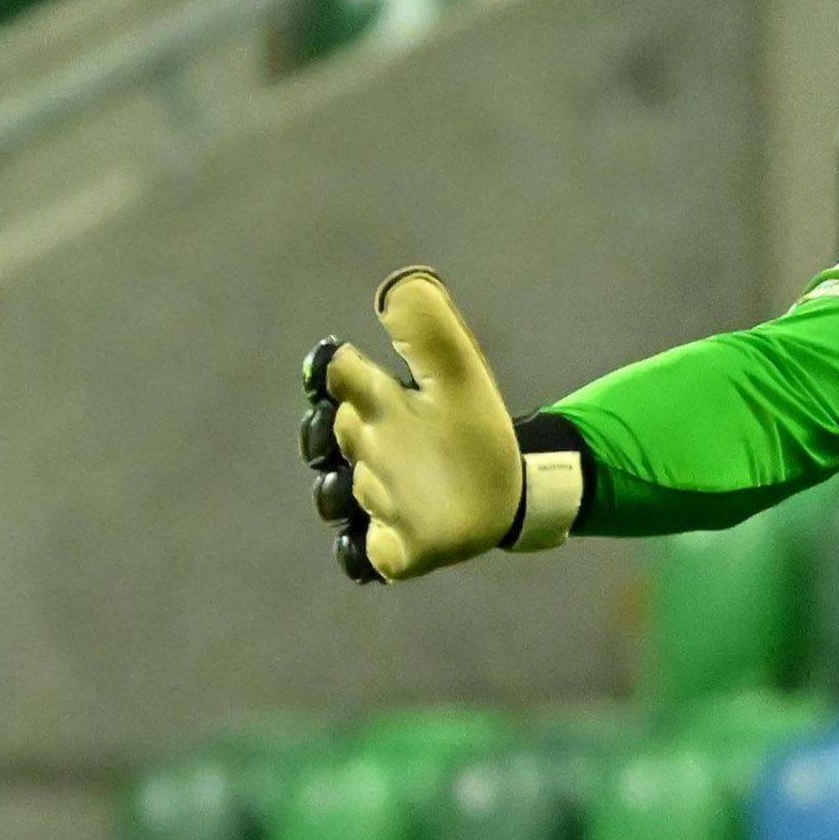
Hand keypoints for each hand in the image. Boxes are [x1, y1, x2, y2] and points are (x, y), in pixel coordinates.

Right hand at [301, 268, 522, 581]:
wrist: (508, 488)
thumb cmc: (473, 425)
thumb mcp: (461, 374)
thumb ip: (431, 331)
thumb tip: (400, 285)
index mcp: (376, 402)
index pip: (336, 378)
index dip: (333, 372)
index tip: (341, 366)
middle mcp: (364, 450)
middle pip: (330, 435)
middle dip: (342, 430)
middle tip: (367, 424)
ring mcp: (375, 500)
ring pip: (336, 495)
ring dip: (350, 489)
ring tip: (380, 485)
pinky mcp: (394, 546)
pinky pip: (361, 554)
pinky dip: (364, 550)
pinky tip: (380, 544)